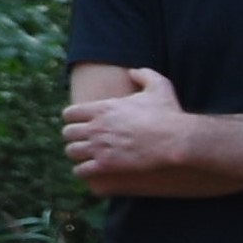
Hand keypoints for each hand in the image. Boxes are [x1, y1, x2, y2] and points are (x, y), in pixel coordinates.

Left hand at [61, 69, 204, 187]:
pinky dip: (82, 171)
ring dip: (76, 154)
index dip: (72, 119)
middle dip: (73, 137)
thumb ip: (144, 75)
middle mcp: (96, 127)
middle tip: (80, 140)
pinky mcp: (106, 165)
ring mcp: (99, 146)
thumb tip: (133, 71)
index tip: (78, 123)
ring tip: (83, 156)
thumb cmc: (167, 114)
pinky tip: (88, 171)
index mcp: (102, 108)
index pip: (69, 113)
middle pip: (67, 133)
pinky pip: (81, 170)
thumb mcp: (159, 86)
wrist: (175, 140)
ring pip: (71, 152)